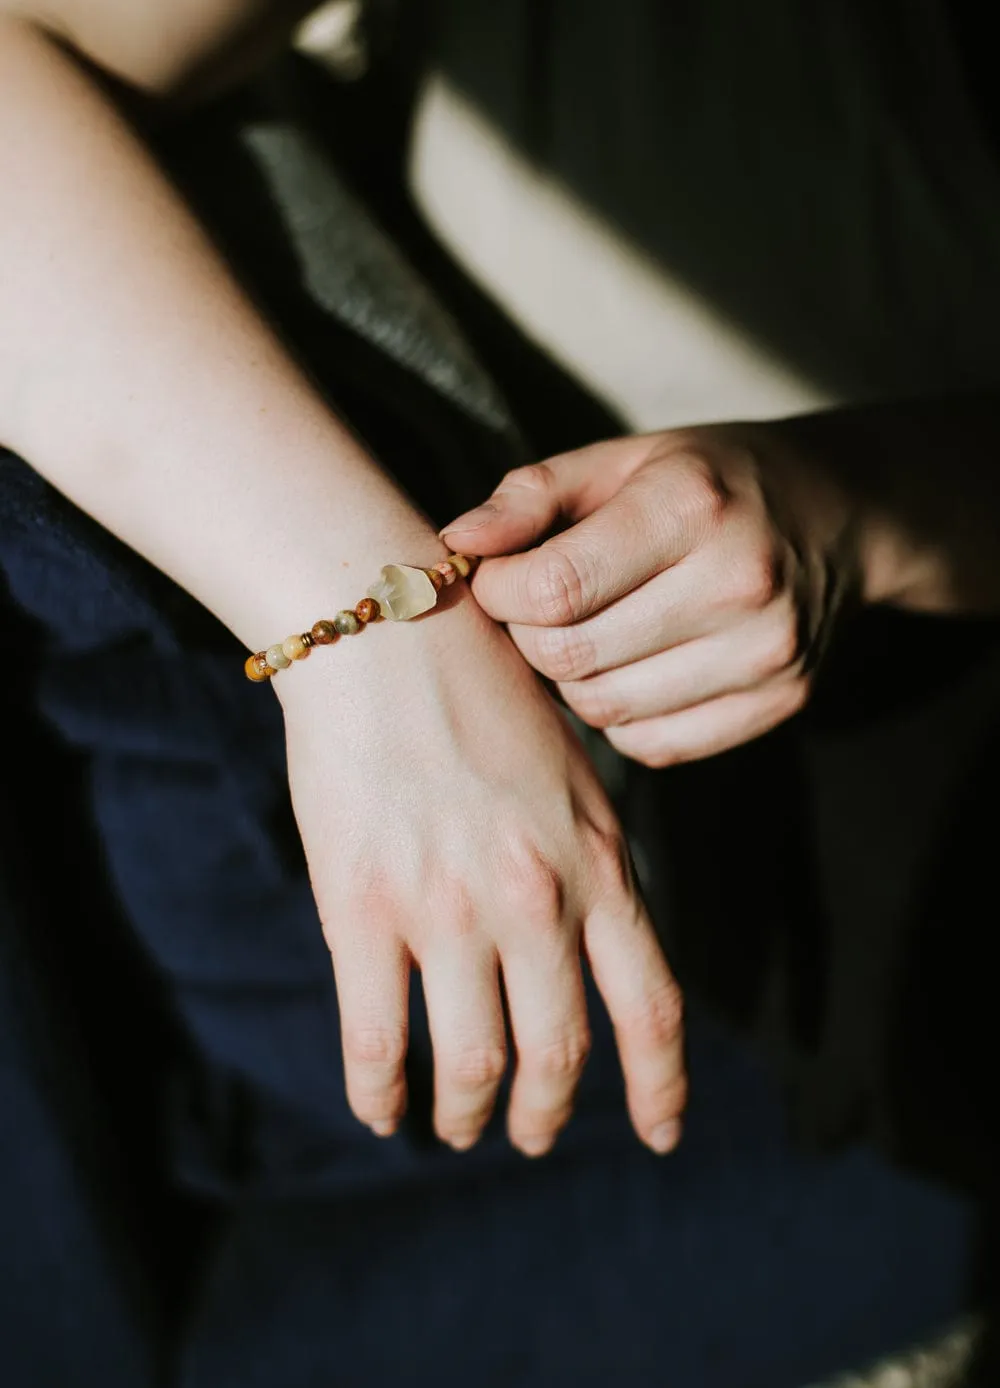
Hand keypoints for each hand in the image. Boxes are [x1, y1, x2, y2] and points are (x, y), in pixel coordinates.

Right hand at [277, 594, 685, 1156]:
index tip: (660, 1134)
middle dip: (545, 1115)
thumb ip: (586, 859)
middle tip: (530, 1138)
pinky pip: (377, 1040)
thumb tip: (586, 942)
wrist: (387, 629)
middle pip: (559, 1053)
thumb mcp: (571, 770)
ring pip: (474, 1061)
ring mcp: (449, 908)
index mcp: (597, 861)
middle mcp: (535, 898)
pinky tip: (379, 1109)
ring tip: (455, 1128)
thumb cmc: (481, 686)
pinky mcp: (364, 908)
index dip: (661, 1086)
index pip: (651, 1005)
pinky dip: (380, 1093)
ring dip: (466, 1114)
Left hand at [440, 423, 862, 766]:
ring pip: (605, 710)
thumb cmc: (707, 481)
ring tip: (593, 630)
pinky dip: (623, 717)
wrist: (835, 513)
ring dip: (573, 681)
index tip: (501, 577)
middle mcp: (739, 582)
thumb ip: (529, 498)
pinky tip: (637, 665)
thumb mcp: (618, 460)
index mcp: (691, 506)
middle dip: (531, 637)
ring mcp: (767, 652)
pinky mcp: (780, 702)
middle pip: (572, 657)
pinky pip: (653, 746)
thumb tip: (455, 546)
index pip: (554, 589)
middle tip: (543, 605)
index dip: (500, 593)